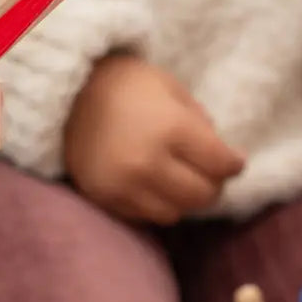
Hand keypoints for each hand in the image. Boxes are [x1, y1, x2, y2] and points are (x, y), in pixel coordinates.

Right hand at [64, 54, 245, 224]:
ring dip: (183, 199)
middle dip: (212, 185)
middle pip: (202, 196)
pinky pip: (146, 216)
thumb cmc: (127, 85)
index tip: (235, 162)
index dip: (234, 164)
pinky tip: (153, 185)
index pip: (220, 165)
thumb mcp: (172, 89)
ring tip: (179, 179)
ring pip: (176, 213)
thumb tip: (224, 158)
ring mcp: (124, 186)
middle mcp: (148, 163)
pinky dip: (156, 204)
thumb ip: (201, 123)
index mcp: (171, 129)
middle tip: (209, 173)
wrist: (67, 94)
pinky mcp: (105, 199)